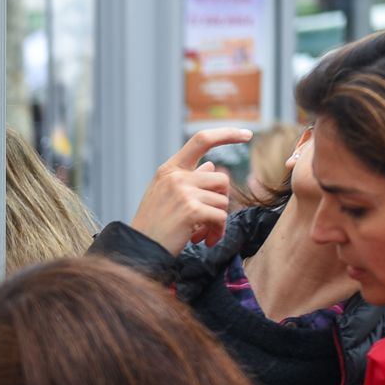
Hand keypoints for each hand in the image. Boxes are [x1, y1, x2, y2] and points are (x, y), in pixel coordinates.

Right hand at [130, 128, 252, 253]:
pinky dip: (217, 231)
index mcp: (169, 170)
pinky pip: (220, 217)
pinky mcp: (191, 210)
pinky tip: (205, 241)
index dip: (226, 134)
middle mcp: (176, 177)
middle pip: (221, 179)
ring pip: (223, 200)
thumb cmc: (153, 226)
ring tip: (203, 235)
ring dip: (218, 221)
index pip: (202, 140)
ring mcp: (183, 192)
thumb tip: (211, 165)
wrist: (138, 251)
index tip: (246, 134)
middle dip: (220, 201)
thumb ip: (188, 180)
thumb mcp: (165, 197)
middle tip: (209, 221)